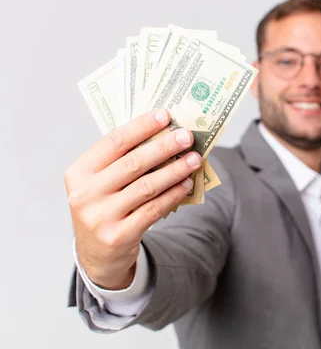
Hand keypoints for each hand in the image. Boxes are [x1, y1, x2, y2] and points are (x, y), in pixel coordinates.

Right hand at [64, 109, 201, 289]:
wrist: (96, 254)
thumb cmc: (105, 206)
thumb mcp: (102, 182)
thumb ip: (123, 160)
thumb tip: (164, 133)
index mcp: (78, 173)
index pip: (113, 141)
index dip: (141, 126)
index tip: (165, 115)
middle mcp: (85, 194)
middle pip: (132, 163)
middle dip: (164, 146)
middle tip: (186, 136)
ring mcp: (100, 217)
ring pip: (147, 186)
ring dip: (175, 170)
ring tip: (194, 159)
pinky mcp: (118, 236)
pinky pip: (153, 209)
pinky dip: (173, 194)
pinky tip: (187, 183)